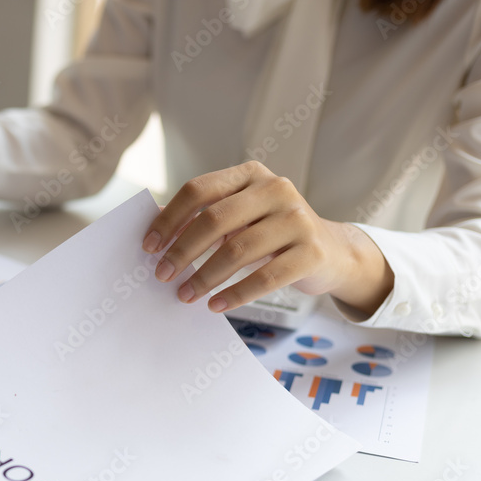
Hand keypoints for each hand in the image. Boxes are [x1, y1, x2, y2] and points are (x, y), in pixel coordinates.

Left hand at [141, 161, 393, 316]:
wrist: (332, 251)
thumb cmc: (271, 234)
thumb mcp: (240, 218)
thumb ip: (203, 220)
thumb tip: (155, 238)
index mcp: (250, 175)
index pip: (199, 190)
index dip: (169, 218)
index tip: (148, 246)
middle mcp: (276, 189)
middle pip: (215, 219)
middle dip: (182, 250)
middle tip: (162, 275)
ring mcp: (297, 219)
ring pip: (238, 249)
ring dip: (205, 277)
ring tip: (185, 295)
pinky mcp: (311, 251)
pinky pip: (266, 277)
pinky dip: (236, 294)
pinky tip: (216, 305)